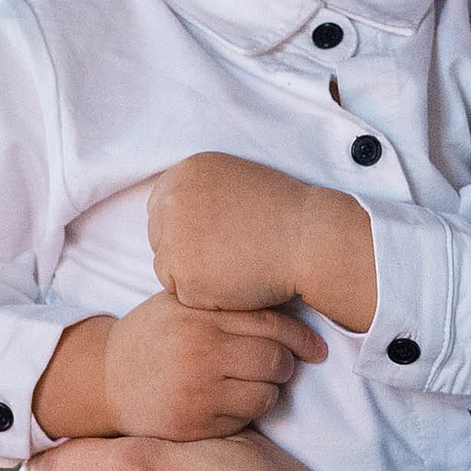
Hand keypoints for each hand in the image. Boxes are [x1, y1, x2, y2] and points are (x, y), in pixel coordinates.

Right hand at [33, 293, 322, 443]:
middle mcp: (199, 353)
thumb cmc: (152, 336)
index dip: (302, 338)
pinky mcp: (191, 426)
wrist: (104, 379)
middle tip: (279, 367)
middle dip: (286, 366)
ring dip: (269, 392)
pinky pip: (242, 423)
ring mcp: (195, 392)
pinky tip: (229, 403)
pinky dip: (245, 414)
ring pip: (265, 396)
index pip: (271, 325)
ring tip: (253, 385)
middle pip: (274, 361)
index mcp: (199, 316)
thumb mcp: (180, 304)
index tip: (316, 349)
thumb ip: (225, 300)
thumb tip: (287, 295)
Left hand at [147, 153, 377, 330]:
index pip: (162, 209)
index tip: (215, 238)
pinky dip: (207, 298)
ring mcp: (174, 237)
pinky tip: (237, 284)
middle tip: (227, 256)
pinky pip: (185, 296)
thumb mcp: (234, 180)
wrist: (309, 238)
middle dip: (186, 253)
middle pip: (160, 240)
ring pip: (169, 270)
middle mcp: (172, 200)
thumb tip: (175, 212)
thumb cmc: (283, 212)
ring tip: (236, 267)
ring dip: (195, 277)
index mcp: (184, 172)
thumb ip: (200, 192)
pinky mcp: (183, 274)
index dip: (188, 229)